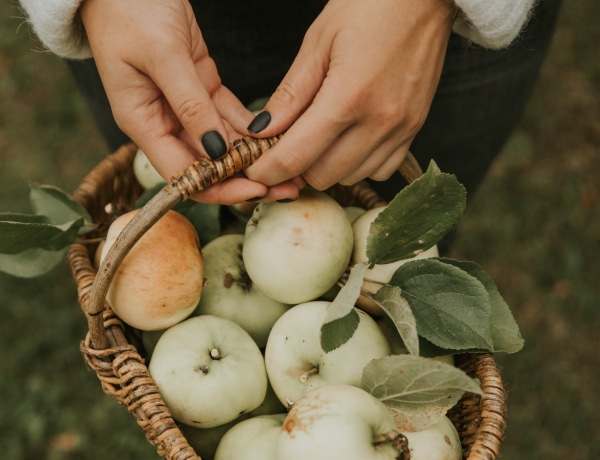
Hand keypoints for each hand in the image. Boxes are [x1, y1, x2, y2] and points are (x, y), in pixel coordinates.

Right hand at [80, 0, 299, 203]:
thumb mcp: (162, 55)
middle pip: (207, 166)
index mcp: (143, 123)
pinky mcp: (202, 88)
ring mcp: (185, 107)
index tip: (256, 190)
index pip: (183, 174)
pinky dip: (251, 128)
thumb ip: (189, 105)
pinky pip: (229, 117)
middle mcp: (164, 122)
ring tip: (292, 165)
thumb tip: (216, 152)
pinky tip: (278, 136)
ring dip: (254, 157)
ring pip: (223, 145)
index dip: (219, 188)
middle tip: (286, 186)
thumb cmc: (130, 11)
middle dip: (245, 179)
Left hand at [244, 0, 454, 189]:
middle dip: (297, 166)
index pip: (296, 157)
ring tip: (320, 136)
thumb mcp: (318, 42)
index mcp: (348, 97)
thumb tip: (262, 130)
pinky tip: (349, 138)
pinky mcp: (415, 129)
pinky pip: (380, 170)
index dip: (268, 170)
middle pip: (322, 176)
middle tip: (287, 144)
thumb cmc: (369, 6)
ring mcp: (401, 128)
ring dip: (327, 165)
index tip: (255, 170)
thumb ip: (290, 94)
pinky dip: (358, 163)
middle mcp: (378, 121)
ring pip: (350, 177)